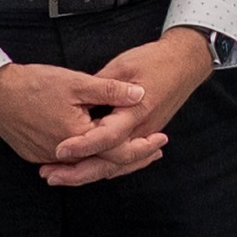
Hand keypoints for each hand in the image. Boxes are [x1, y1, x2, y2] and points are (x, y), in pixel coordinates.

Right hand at [0, 61, 146, 169]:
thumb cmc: (33, 84)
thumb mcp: (77, 83)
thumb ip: (111, 91)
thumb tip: (141, 94)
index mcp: (76, 138)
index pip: (117, 150)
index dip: (142, 146)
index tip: (161, 140)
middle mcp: (62, 155)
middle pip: (104, 164)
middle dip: (132, 158)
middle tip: (156, 151)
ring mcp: (46, 157)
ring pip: (86, 165)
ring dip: (111, 158)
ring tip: (135, 151)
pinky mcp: (36, 154)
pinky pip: (69, 162)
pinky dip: (88, 157)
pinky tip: (101, 149)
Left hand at [49, 29, 216, 187]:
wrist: (186, 62)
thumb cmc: (155, 60)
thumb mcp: (122, 66)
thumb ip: (100, 89)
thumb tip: (75, 105)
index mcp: (137, 111)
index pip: (108, 137)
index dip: (83, 145)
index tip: (59, 150)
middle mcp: (143, 129)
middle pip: (111, 162)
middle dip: (80, 172)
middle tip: (51, 176)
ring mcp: (145, 135)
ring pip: (117, 166)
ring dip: (88, 174)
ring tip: (61, 177)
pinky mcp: (145, 135)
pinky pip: (125, 160)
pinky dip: (106, 169)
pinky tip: (87, 172)